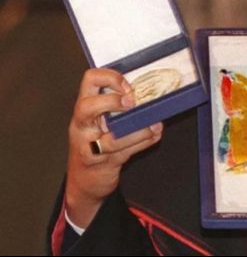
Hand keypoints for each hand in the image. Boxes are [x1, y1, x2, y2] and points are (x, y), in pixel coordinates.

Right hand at [64, 68, 163, 228]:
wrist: (85, 178)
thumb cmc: (97, 141)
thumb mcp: (102, 119)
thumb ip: (118, 104)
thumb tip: (150, 92)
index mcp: (84, 106)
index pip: (89, 80)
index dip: (109, 77)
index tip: (128, 85)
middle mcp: (82, 124)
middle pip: (86, 107)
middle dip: (112, 103)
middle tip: (132, 103)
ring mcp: (88, 146)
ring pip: (110, 139)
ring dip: (138, 131)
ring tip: (154, 126)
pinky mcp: (100, 163)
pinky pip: (123, 152)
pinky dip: (143, 142)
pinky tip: (155, 135)